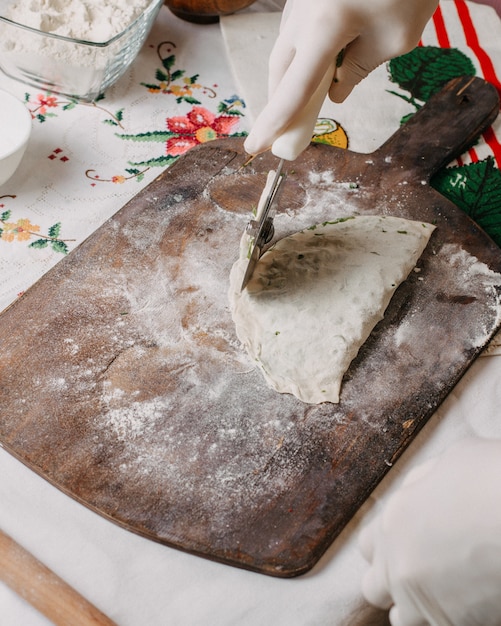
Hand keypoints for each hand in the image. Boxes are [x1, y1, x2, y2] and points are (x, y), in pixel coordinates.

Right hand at [244, 0, 437, 155]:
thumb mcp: (396, 38)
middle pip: (280, 71)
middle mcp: (302, 15)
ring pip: (286, 51)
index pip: (292, 91)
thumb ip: (360, 70)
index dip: (273, 124)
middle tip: (287, 131)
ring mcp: (299, 0)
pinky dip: (302, 56)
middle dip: (280, 104)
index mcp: (325, 29)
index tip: (256, 147)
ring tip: (307, 102)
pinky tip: (320, 65)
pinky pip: (296, 33)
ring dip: (292, 80)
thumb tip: (336, 90)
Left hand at [359, 437, 500, 625]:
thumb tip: (427, 489)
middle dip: (391, 582)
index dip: (385, 547)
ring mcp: (420, 598)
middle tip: (421, 574)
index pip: (368, 544)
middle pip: (374, 586)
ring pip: (401, 618)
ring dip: (415, 608)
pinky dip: (445, 620)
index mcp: (395, 518)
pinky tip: (469, 606)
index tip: (405, 547)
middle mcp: (397, 561)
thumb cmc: (494, 481)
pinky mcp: (448, 623)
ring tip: (444, 594)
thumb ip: (428, 482)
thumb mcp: (456, 461)